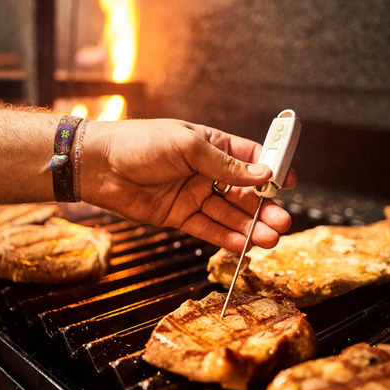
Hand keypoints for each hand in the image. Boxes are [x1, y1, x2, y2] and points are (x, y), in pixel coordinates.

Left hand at [81, 119, 295, 251]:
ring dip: (250, 227)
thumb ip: (225, 164)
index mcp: (211, 145)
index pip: (251, 157)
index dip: (272, 169)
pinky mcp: (179, 216)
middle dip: (264, 208)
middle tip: (282, 222)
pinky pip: (208, 229)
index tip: (289, 182)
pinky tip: (244, 245)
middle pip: (244, 193)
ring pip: (229, 214)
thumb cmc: (139, 144)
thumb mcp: (187, 146)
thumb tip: (263, 173)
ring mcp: (193, 195)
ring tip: (270, 239)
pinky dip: (226, 238)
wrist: (99, 166)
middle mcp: (206, 171)